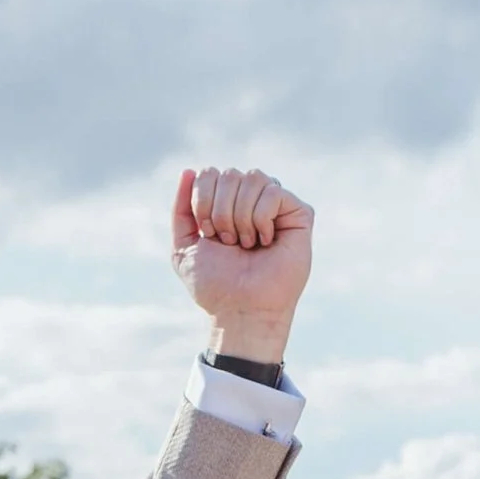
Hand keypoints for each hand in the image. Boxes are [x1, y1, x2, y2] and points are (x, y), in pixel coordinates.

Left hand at [171, 165, 311, 366]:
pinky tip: (265, 241)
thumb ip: (181, 209)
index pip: (210, 173)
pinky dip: (261, 219)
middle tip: (228, 242)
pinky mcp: (298, 212)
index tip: (207, 234)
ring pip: (252, 177)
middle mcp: (250, 200)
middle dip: (220, 212)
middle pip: (229, 173)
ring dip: (240, 217)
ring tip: (246, 243)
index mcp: (224, 203)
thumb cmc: (214, 284)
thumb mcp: (183, 247)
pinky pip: (273, 191)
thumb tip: (188, 171)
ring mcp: (275, 204)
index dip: (202, 201)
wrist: (240, 308)